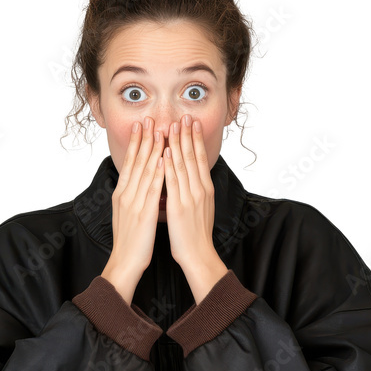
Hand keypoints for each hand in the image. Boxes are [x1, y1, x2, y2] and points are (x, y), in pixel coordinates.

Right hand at [101, 117, 164, 303]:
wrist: (124, 262)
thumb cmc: (130, 241)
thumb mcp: (126, 214)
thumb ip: (132, 197)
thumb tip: (138, 184)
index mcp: (121, 194)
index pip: (130, 163)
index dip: (136, 143)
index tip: (142, 126)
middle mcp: (125, 195)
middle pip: (136, 162)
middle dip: (143, 139)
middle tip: (149, 118)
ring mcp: (133, 203)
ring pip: (144, 171)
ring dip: (152, 149)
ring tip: (159, 131)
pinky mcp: (143, 213)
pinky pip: (152, 189)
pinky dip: (158, 172)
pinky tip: (164, 159)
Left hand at [162, 114, 228, 302]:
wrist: (198, 255)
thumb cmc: (196, 235)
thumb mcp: (201, 208)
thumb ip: (196, 191)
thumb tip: (192, 178)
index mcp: (205, 189)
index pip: (200, 159)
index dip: (196, 139)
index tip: (192, 123)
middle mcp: (200, 190)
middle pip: (193, 157)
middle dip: (187, 135)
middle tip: (183, 116)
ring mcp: (190, 197)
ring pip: (183, 165)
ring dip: (177, 143)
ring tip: (172, 125)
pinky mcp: (179, 206)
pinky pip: (173, 181)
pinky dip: (168, 165)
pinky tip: (164, 152)